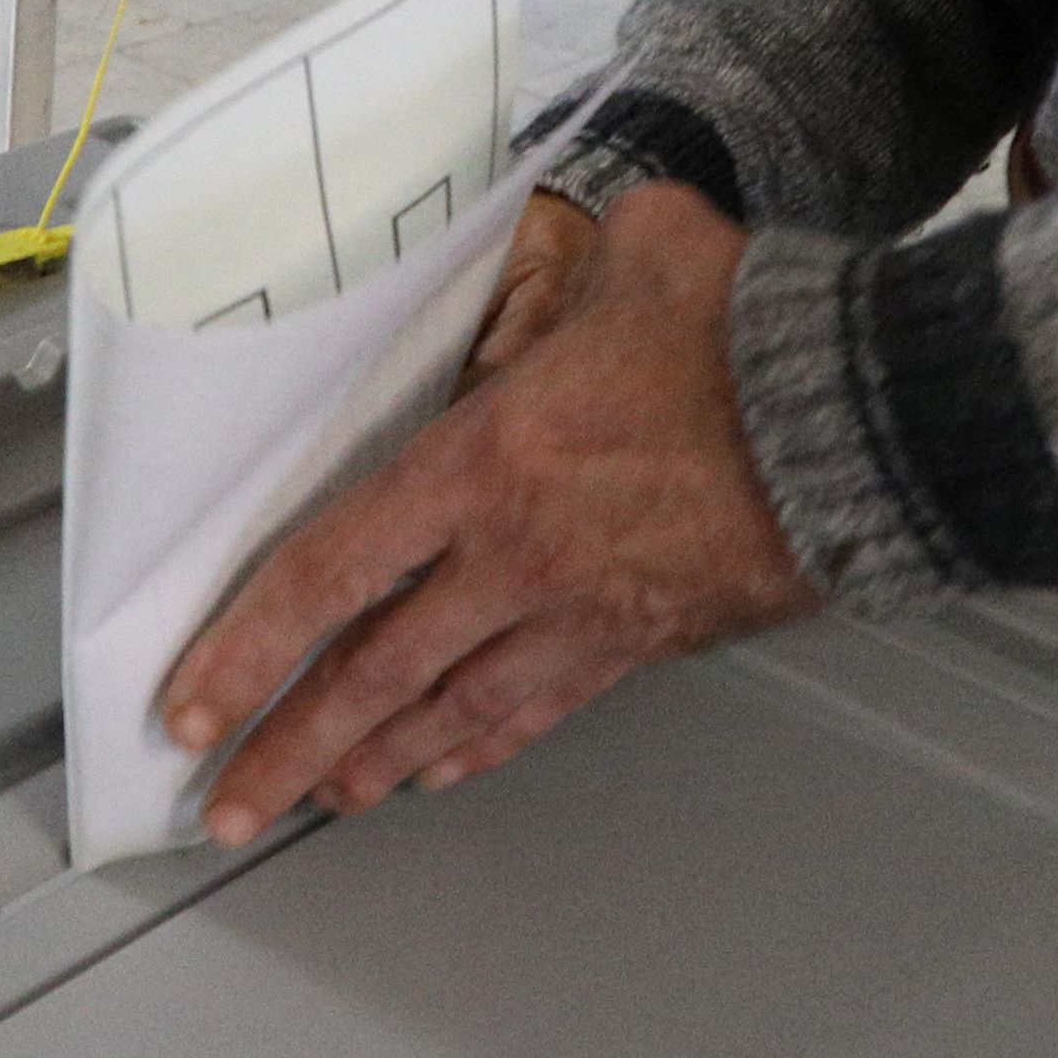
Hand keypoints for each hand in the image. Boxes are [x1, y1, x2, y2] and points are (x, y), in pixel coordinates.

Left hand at [159, 183, 813, 838]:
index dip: (247, 647)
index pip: (329, 570)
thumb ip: (563, 265)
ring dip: (369, 764)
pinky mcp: (640, 642)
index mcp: (485, 462)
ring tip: (316, 799)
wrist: (867, 425)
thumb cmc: (751, 336)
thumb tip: (550, 254)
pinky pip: (537, 708)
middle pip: (369, 675)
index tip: (190, 702)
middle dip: (285, 748)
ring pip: (447, 711)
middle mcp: (514, 556)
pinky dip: (479, 746)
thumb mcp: (637, 254)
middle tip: (224, 803)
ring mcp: (578, 612)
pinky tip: (441, 769)